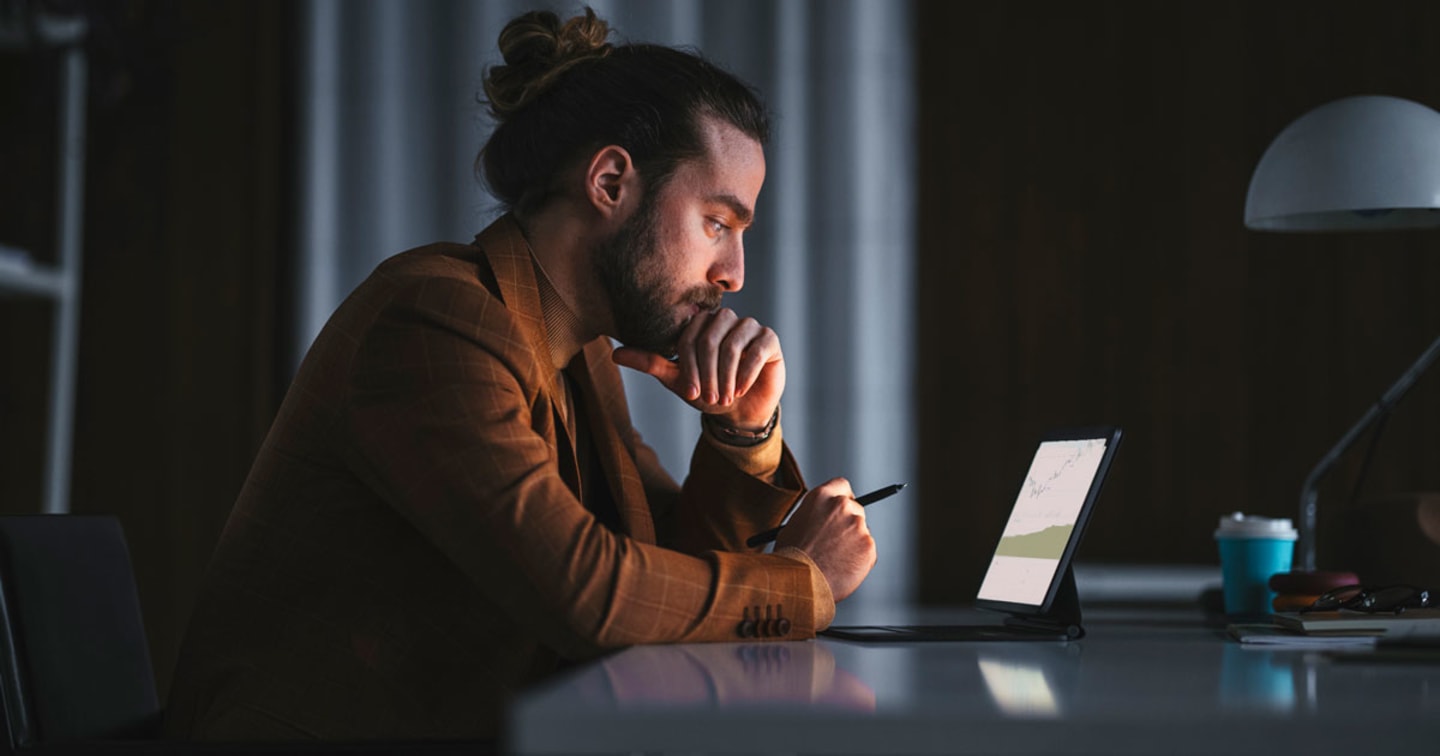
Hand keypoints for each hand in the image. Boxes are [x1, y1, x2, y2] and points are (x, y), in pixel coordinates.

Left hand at [612, 307, 784, 429]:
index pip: (689, 337)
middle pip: (710, 339)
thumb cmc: (707, 391)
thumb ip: (650, 363)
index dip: (688, 366)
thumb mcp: (677, 380)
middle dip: (707, 373)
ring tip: (725, 397)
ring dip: (726, 376)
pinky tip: (740, 389)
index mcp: (700, 324)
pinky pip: (756, 350)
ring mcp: (748, 326)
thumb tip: (615, 354)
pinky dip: (746, 373)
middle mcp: (724, 319)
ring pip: (732, 345)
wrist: (741, 410)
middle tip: (709, 397)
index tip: (690, 393)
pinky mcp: (769, 339)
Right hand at [773, 478, 876, 601]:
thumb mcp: (794, 525)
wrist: (800, 583)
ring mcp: (858, 525)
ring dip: (853, 543)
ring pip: (861, 532)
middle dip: (849, 523)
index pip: (842, 485)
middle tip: (838, 541)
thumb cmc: (792, 558)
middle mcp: (842, 506)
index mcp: (821, 497)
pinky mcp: (868, 545)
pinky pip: (867, 551)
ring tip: (833, 560)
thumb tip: (824, 520)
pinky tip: (842, 568)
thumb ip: (814, 516)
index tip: (844, 507)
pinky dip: (859, 560)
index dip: (843, 497)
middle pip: (855, 508)